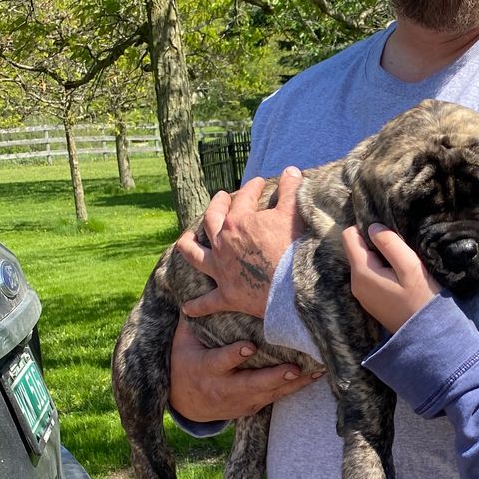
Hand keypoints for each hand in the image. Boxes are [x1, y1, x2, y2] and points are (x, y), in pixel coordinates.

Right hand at [168, 314, 321, 421]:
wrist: (185, 404)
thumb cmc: (186, 364)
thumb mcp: (182, 344)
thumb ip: (192, 322)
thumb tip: (196, 292)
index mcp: (206, 369)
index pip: (221, 362)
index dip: (234, 356)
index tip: (249, 347)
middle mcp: (224, 388)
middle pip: (251, 384)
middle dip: (273, 377)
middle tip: (293, 368)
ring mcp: (240, 401)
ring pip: (269, 393)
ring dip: (293, 384)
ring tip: (315, 372)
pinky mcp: (252, 407)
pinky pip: (275, 398)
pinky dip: (294, 388)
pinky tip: (313, 378)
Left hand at [176, 167, 303, 321]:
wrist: (293, 288)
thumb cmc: (294, 249)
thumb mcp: (294, 214)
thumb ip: (290, 190)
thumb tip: (291, 170)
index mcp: (237, 222)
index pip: (243, 198)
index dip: (252, 187)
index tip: (258, 183)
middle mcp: (222, 244)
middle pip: (211, 220)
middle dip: (215, 206)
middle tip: (220, 198)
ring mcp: (221, 270)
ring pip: (194, 254)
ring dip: (188, 246)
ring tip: (185, 240)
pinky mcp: (226, 295)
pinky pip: (207, 302)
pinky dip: (197, 306)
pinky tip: (187, 308)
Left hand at [343, 223, 438, 333]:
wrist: (426, 335)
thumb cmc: (421, 299)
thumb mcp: (409, 266)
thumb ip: (390, 244)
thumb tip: (372, 227)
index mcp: (362, 272)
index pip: (348, 236)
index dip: (365, 228)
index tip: (387, 232)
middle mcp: (355, 283)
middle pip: (356, 250)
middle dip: (374, 243)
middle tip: (399, 248)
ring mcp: (362, 295)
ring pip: (363, 263)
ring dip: (379, 258)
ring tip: (402, 263)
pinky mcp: (371, 301)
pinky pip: (369, 277)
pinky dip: (381, 270)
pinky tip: (399, 277)